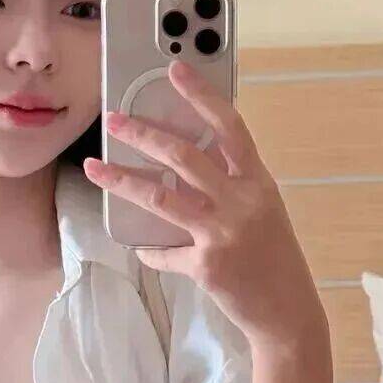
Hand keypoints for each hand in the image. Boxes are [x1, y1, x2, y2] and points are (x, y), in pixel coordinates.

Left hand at [83, 58, 329, 353]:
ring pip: (161, 197)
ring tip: (95, 167)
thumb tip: (182, 166)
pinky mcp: (207, 264)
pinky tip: (140, 248)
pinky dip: (148, 251)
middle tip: (113, 120)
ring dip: (122, 180)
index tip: (175, 70)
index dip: (202, 95)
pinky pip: (163, 252)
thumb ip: (230, 187)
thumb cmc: (272, 260)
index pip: (230, 127)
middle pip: (185, 155)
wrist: (287, 312)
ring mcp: (224, 233)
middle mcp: (243, 202)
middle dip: (143, 134)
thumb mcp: (262, 212)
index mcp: (258, 182)